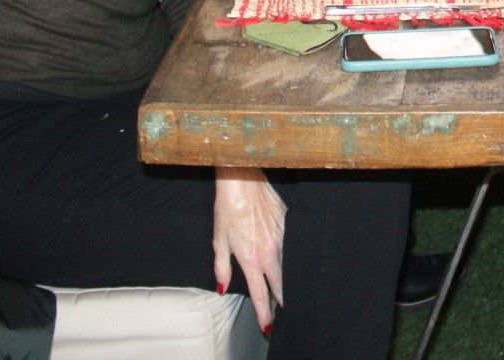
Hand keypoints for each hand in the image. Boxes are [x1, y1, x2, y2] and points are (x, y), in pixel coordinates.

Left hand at [213, 166, 286, 330]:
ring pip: (280, 259)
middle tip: (278, 304)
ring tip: (267, 268)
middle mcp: (270, 250)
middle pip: (277, 280)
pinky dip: (274, 242)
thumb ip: (222, 268)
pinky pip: (282, 238)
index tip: (267, 325)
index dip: (264, 312)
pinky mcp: (285, 221)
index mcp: (252, 259)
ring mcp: (281, 235)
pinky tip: (264, 232)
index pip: (261, 294)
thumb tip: (222, 287)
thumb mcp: (218, 241)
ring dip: (274, 267)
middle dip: (277, 295)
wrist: (243, 179)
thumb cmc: (226, 209)